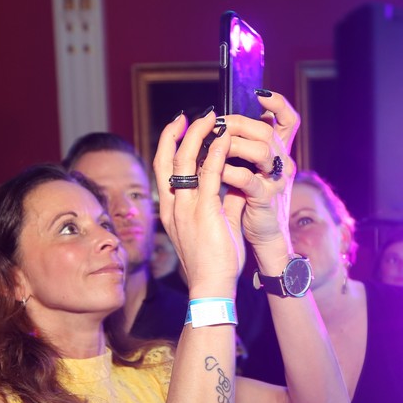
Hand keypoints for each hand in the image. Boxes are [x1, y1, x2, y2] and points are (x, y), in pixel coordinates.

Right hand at [152, 111, 244, 295]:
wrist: (212, 286)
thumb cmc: (215, 262)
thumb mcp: (219, 226)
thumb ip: (226, 203)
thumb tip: (239, 185)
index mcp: (172, 210)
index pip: (163, 170)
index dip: (169, 145)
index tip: (180, 128)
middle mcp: (173, 206)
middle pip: (166, 160)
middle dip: (176, 134)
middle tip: (190, 116)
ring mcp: (185, 208)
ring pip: (184, 161)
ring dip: (197, 136)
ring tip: (209, 119)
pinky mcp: (204, 212)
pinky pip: (208, 174)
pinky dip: (215, 152)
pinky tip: (223, 139)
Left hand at [215, 91, 301, 251]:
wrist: (265, 237)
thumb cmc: (253, 201)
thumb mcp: (253, 170)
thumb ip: (243, 149)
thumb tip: (221, 126)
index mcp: (281, 152)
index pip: (289, 120)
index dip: (278, 104)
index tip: (259, 95)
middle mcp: (283, 163)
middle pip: (267, 131)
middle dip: (239, 124)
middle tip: (216, 124)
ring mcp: (276, 181)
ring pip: (261, 150)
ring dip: (233, 145)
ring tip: (213, 144)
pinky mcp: (265, 198)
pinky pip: (247, 179)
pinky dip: (228, 171)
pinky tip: (214, 170)